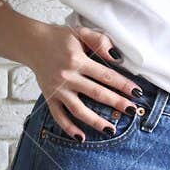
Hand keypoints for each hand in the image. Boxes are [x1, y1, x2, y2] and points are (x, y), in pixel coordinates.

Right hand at [28, 25, 142, 140]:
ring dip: (96, 121)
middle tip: (131, 111)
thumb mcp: (80, 32)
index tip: (137, 93)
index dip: (123, 84)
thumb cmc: (59, 37)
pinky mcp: (49, 96)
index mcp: (77, 59)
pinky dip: (69, 128)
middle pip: (96, 93)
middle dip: (116, 103)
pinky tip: (82, 137)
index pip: (106, 75)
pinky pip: (59, 116)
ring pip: (79, 109)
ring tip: (112, 129)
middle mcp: (67, 76)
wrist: (32, 42)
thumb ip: (99, 41)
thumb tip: (116, 58)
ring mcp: (57, 89)